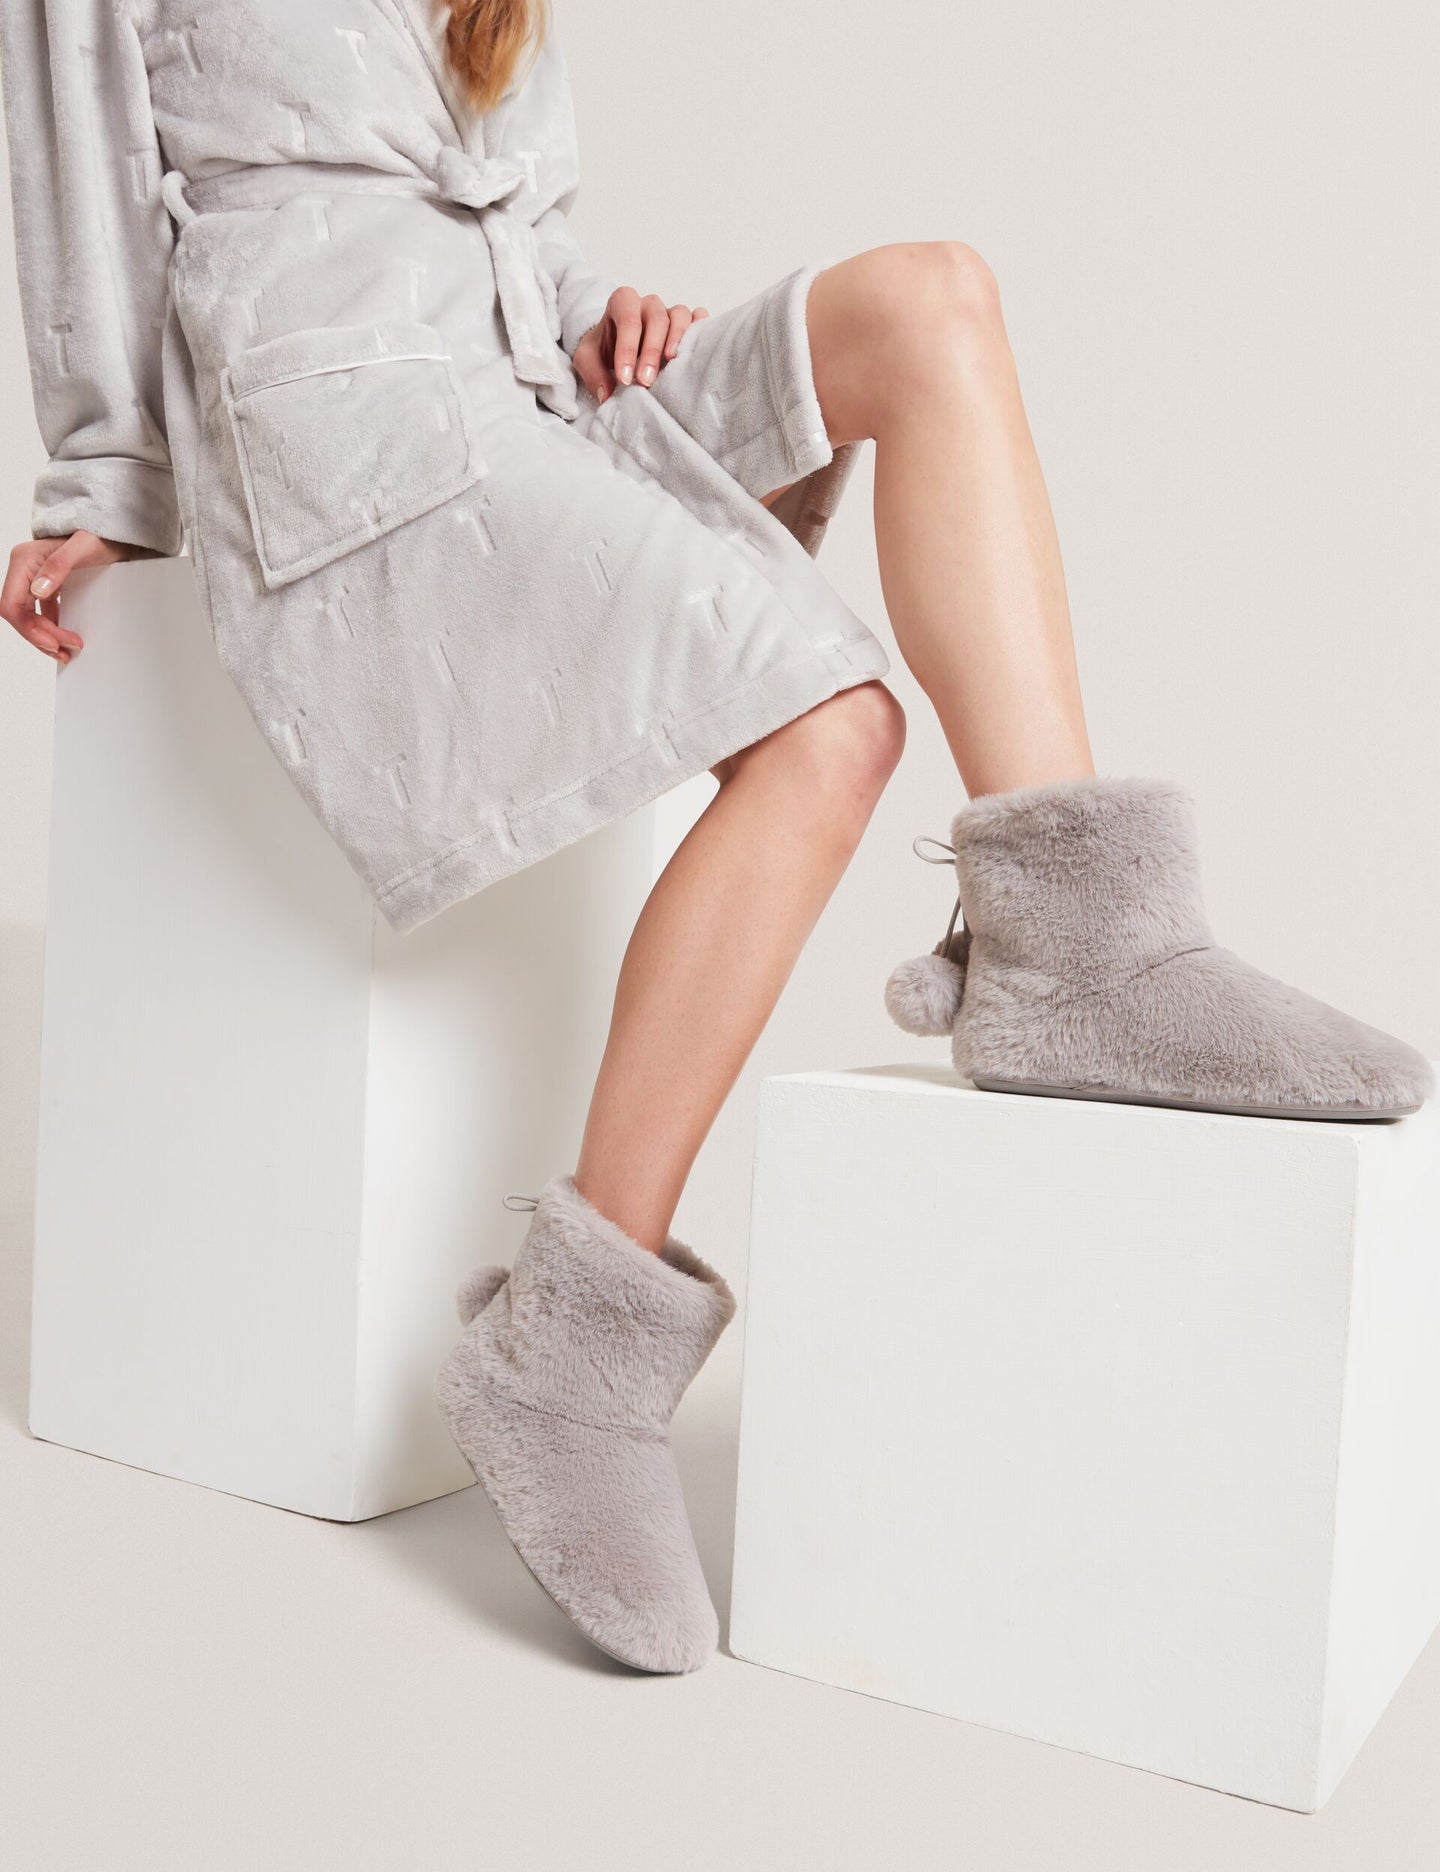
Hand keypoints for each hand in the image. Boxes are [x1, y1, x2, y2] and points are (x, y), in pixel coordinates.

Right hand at [1, 530, 140, 663]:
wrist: (110, 534)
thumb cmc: (97, 537)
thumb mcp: (82, 549)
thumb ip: (58, 567)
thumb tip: (38, 591)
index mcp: (24, 560)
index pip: (12, 604)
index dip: (29, 628)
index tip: (53, 641)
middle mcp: (24, 570)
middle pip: (19, 614)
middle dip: (39, 636)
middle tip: (65, 651)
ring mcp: (33, 578)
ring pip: (28, 616)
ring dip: (43, 637)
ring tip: (65, 651)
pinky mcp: (45, 586)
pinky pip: (40, 613)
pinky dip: (50, 628)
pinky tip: (63, 638)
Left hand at [571, 287, 708, 404]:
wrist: (616, 346)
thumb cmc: (604, 349)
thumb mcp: (587, 359)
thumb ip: (592, 373)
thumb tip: (606, 395)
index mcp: (622, 303)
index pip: (628, 318)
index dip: (627, 348)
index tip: (625, 379)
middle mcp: (648, 304)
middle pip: (656, 318)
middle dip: (651, 351)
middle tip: (645, 381)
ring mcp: (669, 312)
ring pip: (679, 314)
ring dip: (676, 339)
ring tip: (671, 363)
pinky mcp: (687, 323)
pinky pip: (699, 317)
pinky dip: (700, 328)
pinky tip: (694, 349)